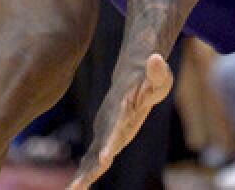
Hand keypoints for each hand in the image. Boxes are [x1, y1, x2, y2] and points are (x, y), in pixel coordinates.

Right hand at [67, 54, 172, 189]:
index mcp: (122, 109)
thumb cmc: (149, 78)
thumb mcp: (159, 75)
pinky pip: (92, 159)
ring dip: (83, 174)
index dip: (111, 141)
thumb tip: (156, 58)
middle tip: (80, 184)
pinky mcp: (104, 138)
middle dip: (90, 166)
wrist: (130, 77)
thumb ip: (158, 71)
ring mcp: (105, 131)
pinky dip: (85, 173)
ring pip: (92, 156)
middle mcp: (109, 122)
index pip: (116, 126)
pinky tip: (75, 189)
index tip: (105, 156)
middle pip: (99, 147)